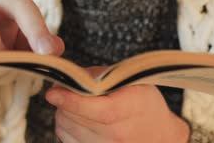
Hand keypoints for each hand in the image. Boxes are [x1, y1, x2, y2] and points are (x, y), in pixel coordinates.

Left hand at [46, 83, 189, 142]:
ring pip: (65, 128)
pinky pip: (66, 139)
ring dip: (64, 112)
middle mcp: (118, 136)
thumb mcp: (132, 81)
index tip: (53, 92)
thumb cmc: (145, 105)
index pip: (99, 110)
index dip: (73, 101)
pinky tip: (79, 119)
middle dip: (64, 101)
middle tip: (69, 89)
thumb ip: (100, 76)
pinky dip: (66, 126)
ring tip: (78, 104)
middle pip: (75, 118)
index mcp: (131, 111)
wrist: (160, 137)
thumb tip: (68, 77)